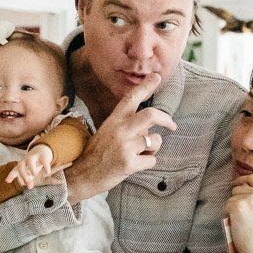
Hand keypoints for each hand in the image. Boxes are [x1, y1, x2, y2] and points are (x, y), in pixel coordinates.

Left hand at [6, 144, 55, 188]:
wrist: (41, 151)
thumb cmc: (32, 165)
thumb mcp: (29, 173)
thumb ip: (28, 181)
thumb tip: (30, 187)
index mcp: (21, 165)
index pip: (14, 170)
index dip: (11, 175)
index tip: (7, 181)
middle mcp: (26, 161)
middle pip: (20, 165)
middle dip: (22, 173)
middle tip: (26, 181)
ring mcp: (34, 157)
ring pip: (30, 161)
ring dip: (31, 168)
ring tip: (34, 174)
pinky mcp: (43, 155)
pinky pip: (44, 160)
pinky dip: (45, 166)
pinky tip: (47, 173)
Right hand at [63, 73, 176, 200]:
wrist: (81, 175)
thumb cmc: (95, 154)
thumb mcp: (106, 132)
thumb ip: (125, 125)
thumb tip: (147, 126)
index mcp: (113, 120)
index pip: (131, 98)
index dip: (146, 86)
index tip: (156, 77)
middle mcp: (120, 130)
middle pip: (151, 115)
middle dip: (166, 118)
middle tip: (172, 125)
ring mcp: (125, 146)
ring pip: (155, 140)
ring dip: (152, 148)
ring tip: (140, 154)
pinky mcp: (129, 163)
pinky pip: (151, 160)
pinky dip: (147, 163)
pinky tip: (134, 165)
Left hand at [224, 174, 252, 252]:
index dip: (243, 179)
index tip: (236, 183)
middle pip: (240, 188)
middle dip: (235, 197)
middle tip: (237, 210)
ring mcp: (250, 200)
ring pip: (232, 197)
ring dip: (232, 206)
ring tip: (240, 220)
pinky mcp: (238, 206)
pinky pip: (227, 205)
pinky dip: (228, 213)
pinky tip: (235, 222)